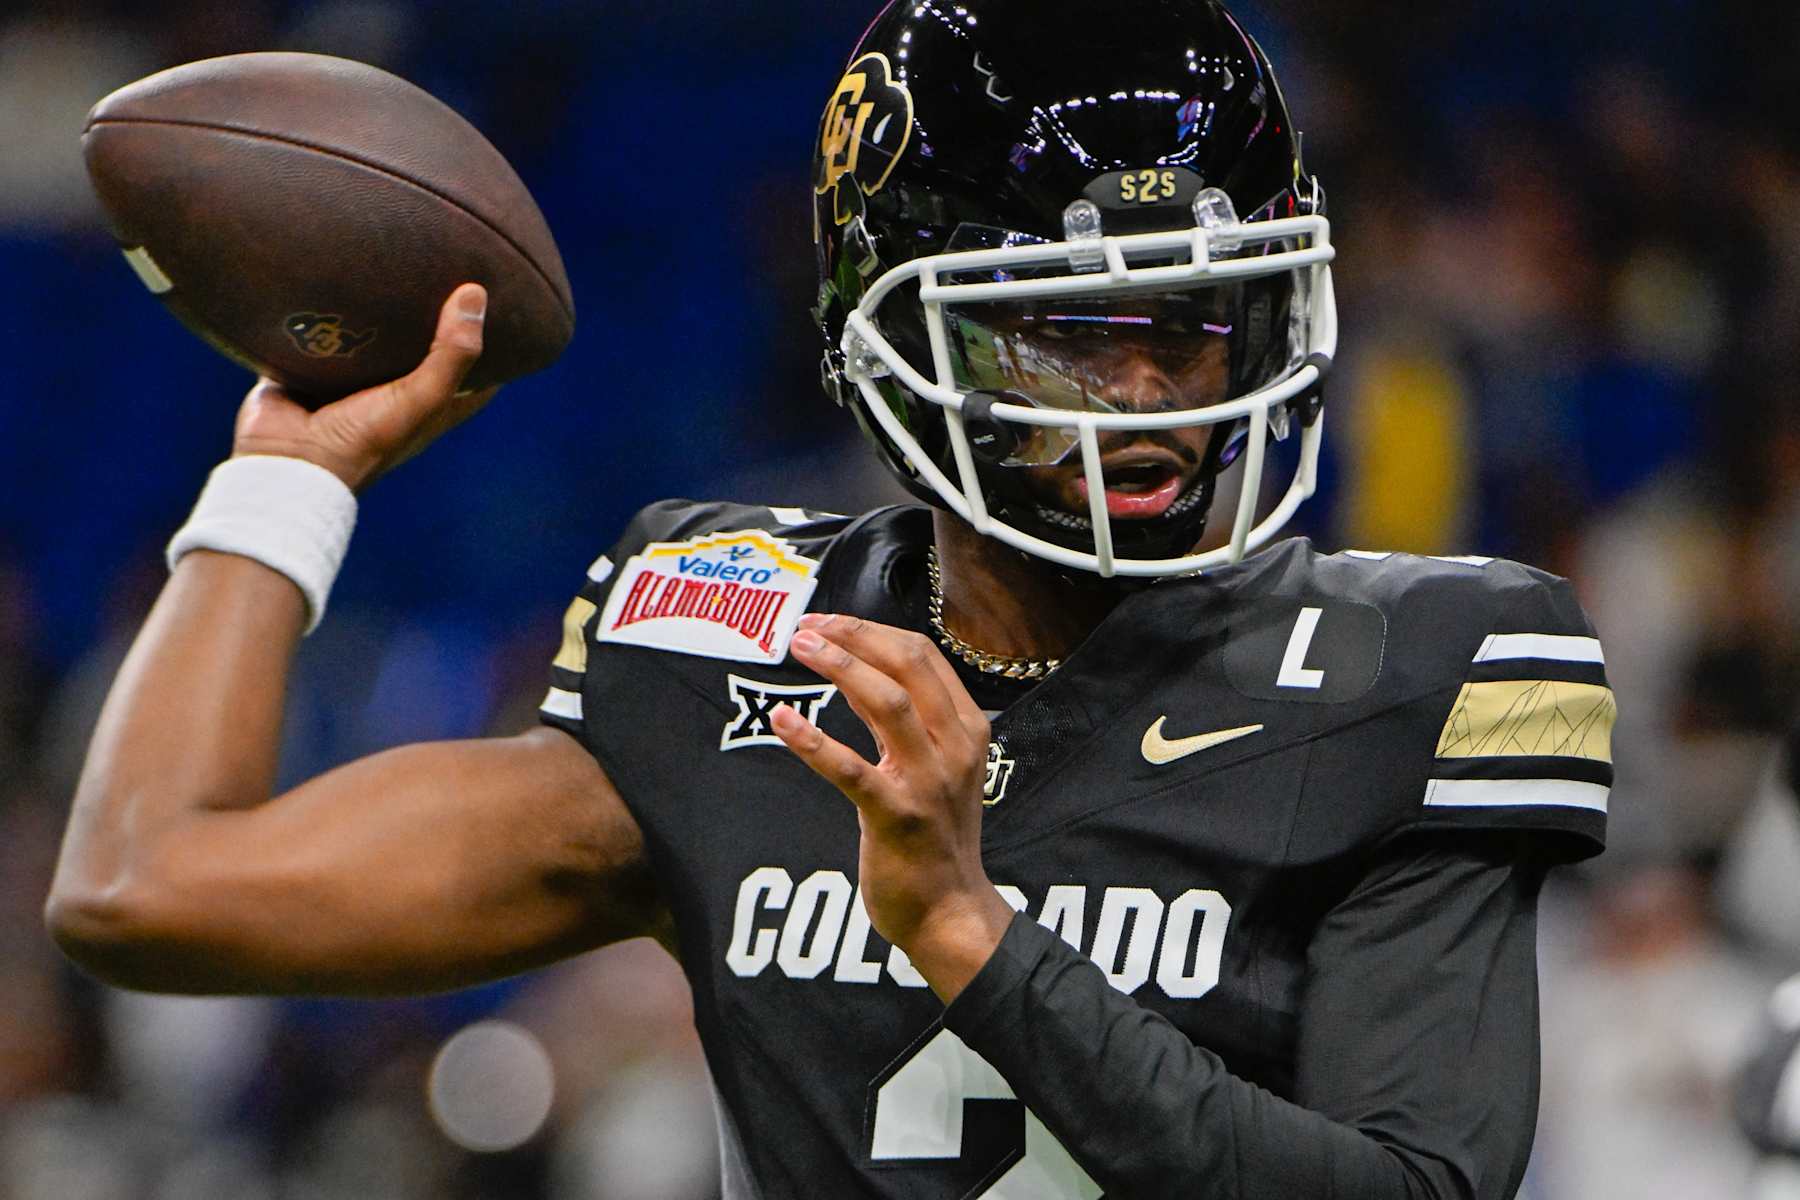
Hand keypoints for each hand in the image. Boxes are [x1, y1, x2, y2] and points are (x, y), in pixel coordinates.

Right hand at [232, 283, 495, 491]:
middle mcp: (393, 392)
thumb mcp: (421, 398)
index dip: (493, 347)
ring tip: (395, 256)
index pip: (475, 376)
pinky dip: (328, 308)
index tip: (506, 307)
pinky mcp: (309, 367)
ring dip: (379, 308)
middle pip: (423, 348)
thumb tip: (474, 294)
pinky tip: (337, 271)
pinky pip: (321, 330)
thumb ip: (451, 353)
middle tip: (448, 266)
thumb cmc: (363, 440)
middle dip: (434, 315)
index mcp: (429, 406)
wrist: (286, 461)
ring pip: (371, 337)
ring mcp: (349, 380)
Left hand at [774, 614, 1016, 1001]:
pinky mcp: (897, 817)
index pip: (922, 656)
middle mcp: (955, 747)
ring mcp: (929, 781)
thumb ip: (900, 722)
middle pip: (908, 664)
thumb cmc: (934, 838)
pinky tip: (781, 721)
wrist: (950, 912)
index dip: (871, 631)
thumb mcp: (932, 768)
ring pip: (888, 702)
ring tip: (799, 647)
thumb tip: (855, 672)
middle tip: (807, 627)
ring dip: (839, 666)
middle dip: (854, 636)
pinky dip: (812, 740)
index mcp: (967, 729)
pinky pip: (850, 769)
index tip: (829, 622)